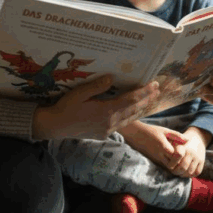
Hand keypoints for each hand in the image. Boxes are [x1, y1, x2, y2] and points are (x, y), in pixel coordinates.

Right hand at [31, 76, 161, 139]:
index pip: (130, 99)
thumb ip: (97, 86)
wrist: (55, 126)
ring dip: (140, 108)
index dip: (143, 91)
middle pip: (133, 109)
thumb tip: (112, 78)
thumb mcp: (79, 93)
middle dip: (146, 99)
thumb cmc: (66, 107)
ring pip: (129, 118)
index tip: (153, 84)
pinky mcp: (103, 134)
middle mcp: (110, 122)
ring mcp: (107, 130)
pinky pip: (122, 124)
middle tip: (157, 89)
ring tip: (149, 100)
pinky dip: (130, 116)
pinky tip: (132, 112)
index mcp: (106, 111)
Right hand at [120, 122, 187, 169]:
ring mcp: (156, 159)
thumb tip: (188, 140)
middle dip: (179, 161)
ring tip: (177, 157)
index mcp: (163, 146)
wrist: (137, 135)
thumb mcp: (165, 131)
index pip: (176, 155)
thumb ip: (177, 136)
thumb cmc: (152, 131)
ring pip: (168, 167)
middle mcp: (159, 154)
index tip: (184, 150)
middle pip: (172, 164)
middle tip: (182, 156)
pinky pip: (164, 165)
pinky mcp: (154, 161)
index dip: (181, 154)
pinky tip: (171, 158)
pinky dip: (169, 164)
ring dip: (174, 164)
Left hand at [167, 127, 208, 177]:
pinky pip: (197, 172)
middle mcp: (191, 152)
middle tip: (173, 172)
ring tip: (179, 173)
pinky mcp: (202, 161)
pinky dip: (191, 175)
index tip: (169, 166)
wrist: (197, 138)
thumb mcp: (174, 142)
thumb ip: (169, 150)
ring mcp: (197, 157)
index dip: (172, 164)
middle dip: (176, 172)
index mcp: (183, 147)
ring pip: (189, 171)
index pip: (177, 156)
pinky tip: (186, 173)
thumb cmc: (181, 142)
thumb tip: (164, 160)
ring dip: (183, 174)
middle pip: (183, 167)